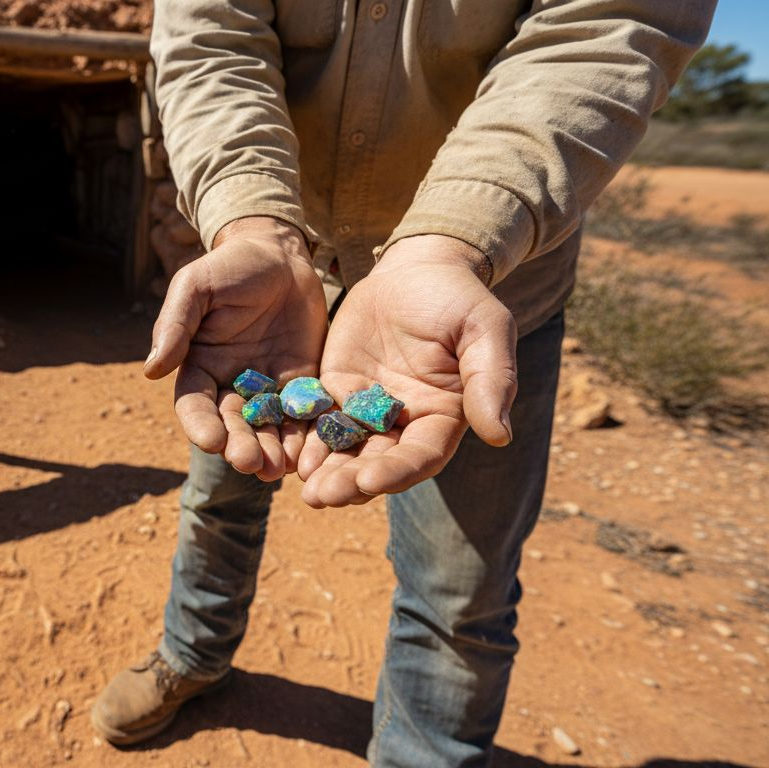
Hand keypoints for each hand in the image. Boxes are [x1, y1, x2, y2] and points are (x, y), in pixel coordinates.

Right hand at [145, 216, 327, 480]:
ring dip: (270, 451)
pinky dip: (304, 436)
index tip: (210, 441)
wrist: (282, 255)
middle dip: (239, 446)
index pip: (195, 405)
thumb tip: (152, 369)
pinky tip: (309, 452)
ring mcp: (268, 388)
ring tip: (278, 468)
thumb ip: (175, 324)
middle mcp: (231, 385)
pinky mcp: (302, 384)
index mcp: (199, 366)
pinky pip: (302, 416)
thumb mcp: (196, 287)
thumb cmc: (230, 266)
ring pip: (267, 429)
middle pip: (232, 426)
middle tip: (250, 463)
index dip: (200, 425)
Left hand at [298, 234, 516, 506]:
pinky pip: (319, 421)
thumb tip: (500, 436)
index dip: (397, 471)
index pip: (421, 456)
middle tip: (322, 497)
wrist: (416, 269)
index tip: (370, 481)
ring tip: (305, 490)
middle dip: (351, 482)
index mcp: (442, 417)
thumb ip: (490, 380)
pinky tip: (290, 456)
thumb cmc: (458, 299)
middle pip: (378, 462)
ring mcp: (367, 409)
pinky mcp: (338, 390)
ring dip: (326, 472)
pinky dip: (306, 440)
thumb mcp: (484, 330)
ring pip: (346, 450)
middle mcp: (404, 423)